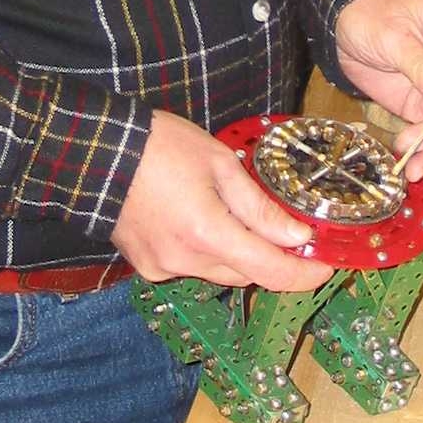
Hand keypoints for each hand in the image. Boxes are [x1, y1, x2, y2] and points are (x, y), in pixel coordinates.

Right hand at [112, 111, 334, 292]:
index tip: (326, 267)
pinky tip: (195, 219)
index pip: (270, 271)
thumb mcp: (220, 163)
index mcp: (208, 233)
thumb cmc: (160, 147)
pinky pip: (190, 266)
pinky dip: (204, 251)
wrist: (97, 151)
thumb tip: (297, 236)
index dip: (304, 274)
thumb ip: (259, 206)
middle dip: (269, 256)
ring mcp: (163, 268)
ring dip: (235, 252)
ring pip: (218, 271)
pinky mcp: (147, 266)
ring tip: (230, 212)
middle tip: (286, 231)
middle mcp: (186, 261)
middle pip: (246, 273)